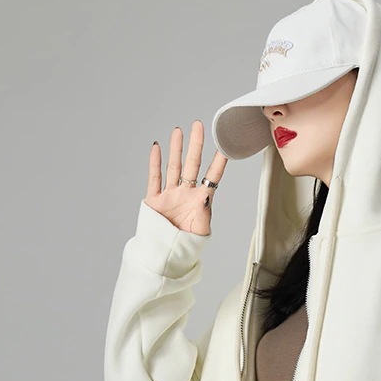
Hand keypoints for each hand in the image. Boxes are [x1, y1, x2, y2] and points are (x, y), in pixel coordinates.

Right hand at [145, 121, 227, 235]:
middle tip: (198, 125)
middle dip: (195, 145)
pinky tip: (157, 148)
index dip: (219, 161)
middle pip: (192, 164)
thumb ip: (205, 212)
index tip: (225, 145)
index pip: (213, 176)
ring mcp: (170, 195)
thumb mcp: (201, 230)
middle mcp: (186, 193)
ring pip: (173, 167)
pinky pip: (155, 178)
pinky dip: (155, 163)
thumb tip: (205, 197)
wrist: (167, 255)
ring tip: (179, 131)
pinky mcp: (155, 200)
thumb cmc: (188, 245)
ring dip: (176, 149)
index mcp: (201, 199)